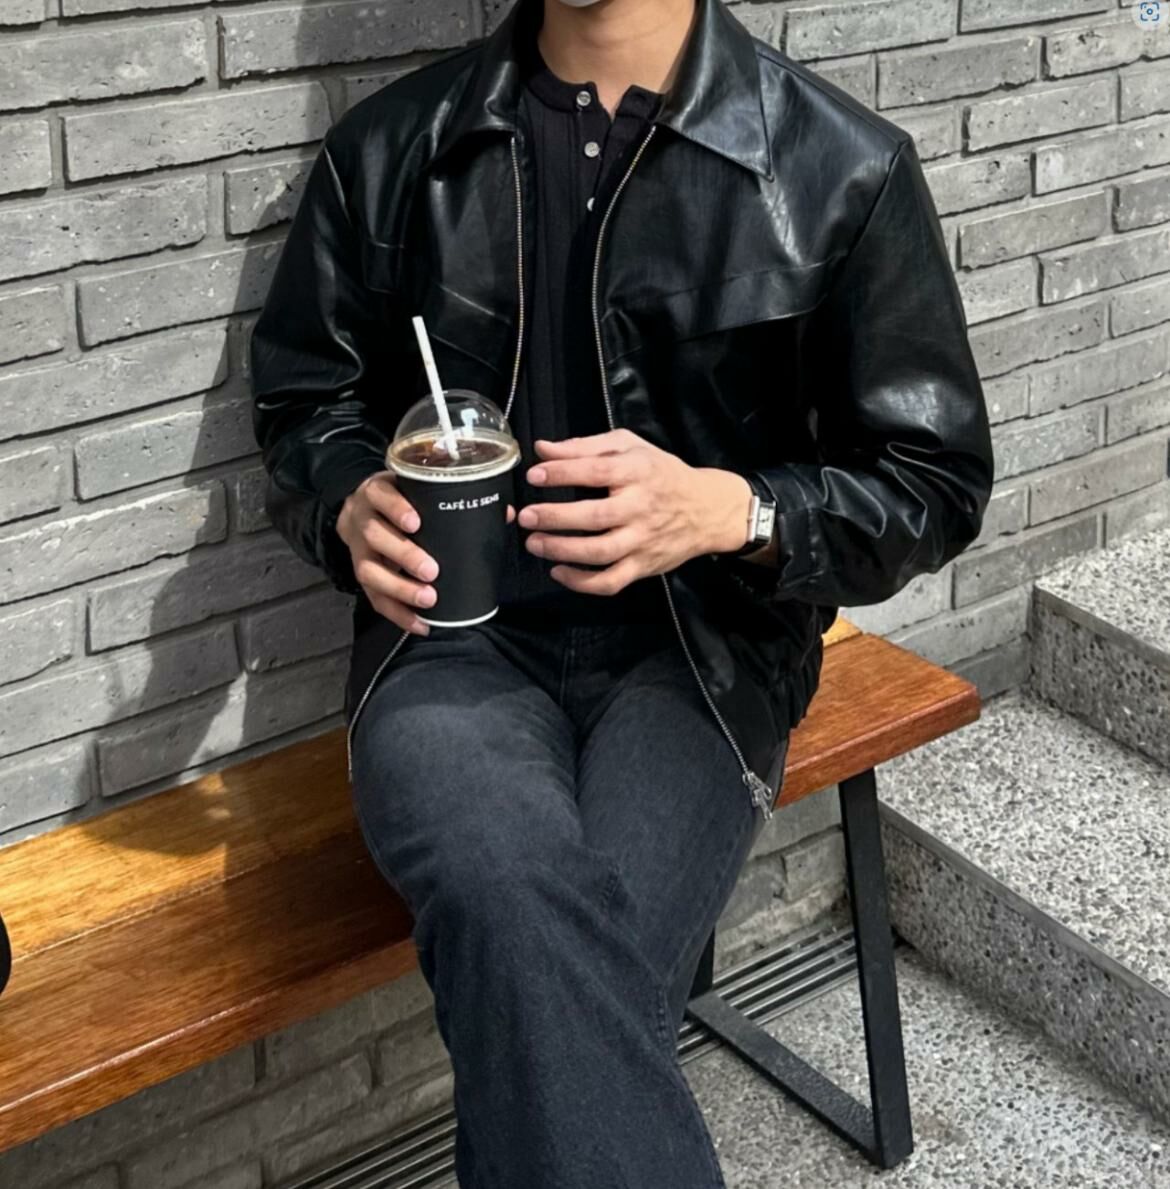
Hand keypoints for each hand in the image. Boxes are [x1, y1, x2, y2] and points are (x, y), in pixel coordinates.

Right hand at [337, 471, 516, 634]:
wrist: (360, 511)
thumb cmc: (399, 500)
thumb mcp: (416, 489)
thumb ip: (455, 499)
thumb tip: (505, 512)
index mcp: (377, 493)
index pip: (381, 496)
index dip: (396, 509)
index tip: (417, 523)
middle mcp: (363, 520)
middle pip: (375, 536)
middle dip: (404, 554)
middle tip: (432, 570)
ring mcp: (358, 550)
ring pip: (369, 571)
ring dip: (399, 588)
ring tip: (428, 599)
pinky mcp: (360, 575)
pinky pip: (374, 599)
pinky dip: (397, 614)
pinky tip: (420, 624)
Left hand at [517, 429, 752, 595]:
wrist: (707, 509)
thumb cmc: (661, 474)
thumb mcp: (629, 448)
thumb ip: (585, 447)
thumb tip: (543, 448)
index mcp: (638, 472)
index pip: (597, 472)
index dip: (563, 473)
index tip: (535, 475)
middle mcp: (641, 508)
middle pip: (595, 516)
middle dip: (555, 517)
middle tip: (526, 516)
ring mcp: (642, 540)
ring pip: (600, 553)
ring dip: (563, 550)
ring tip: (534, 543)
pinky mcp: (643, 566)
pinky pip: (611, 581)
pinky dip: (582, 582)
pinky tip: (559, 572)